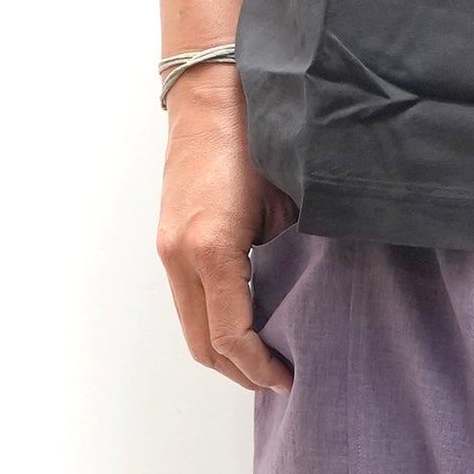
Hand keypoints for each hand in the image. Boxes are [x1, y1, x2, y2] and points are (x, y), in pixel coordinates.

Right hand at [154, 67, 297, 392]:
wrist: (212, 94)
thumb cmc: (256, 137)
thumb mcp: (288, 200)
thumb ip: (289, 253)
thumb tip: (305, 297)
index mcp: (212, 246)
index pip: (231, 335)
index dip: (259, 367)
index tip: (287, 378)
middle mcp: (181, 253)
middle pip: (203, 343)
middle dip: (240, 371)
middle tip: (278, 379)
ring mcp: (169, 248)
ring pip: (191, 324)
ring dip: (223, 350)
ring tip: (263, 357)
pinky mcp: (168, 239)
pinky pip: (188, 299)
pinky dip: (212, 320)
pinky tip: (244, 320)